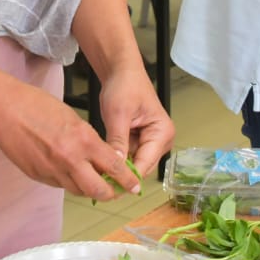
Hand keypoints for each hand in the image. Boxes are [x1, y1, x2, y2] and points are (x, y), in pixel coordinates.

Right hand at [0, 79, 139, 200]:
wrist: (5, 110)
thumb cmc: (37, 105)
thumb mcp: (73, 117)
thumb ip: (89, 140)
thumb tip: (101, 158)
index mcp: (83, 140)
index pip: (114, 167)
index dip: (127, 179)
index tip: (135, 184)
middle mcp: (70, 160)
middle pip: (99, 190)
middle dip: (112, 194)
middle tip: (117, 191)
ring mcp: (52, 171)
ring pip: (79, 191)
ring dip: (90, 189)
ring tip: (95, 183)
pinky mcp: (38, 176)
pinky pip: (60, 185)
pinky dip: (69, 183)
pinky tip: (70, 174)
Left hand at [96, 61, 175, 185]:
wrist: (121, 72)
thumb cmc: (124, 86)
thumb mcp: (118, 114)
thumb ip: (118, 141)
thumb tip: (115, 166)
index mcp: (162, 133)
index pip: (144, 164)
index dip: (126, 178)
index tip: (107, 188)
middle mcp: (161, 140)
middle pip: (140, 167)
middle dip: (121, 174)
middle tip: (97, 182)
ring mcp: (151, 142)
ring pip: (133, 164)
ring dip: (117, 168)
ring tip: (97, 173)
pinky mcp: (140, 141)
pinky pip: (128, 157)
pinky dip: (115, 159)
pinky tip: (101, 162)